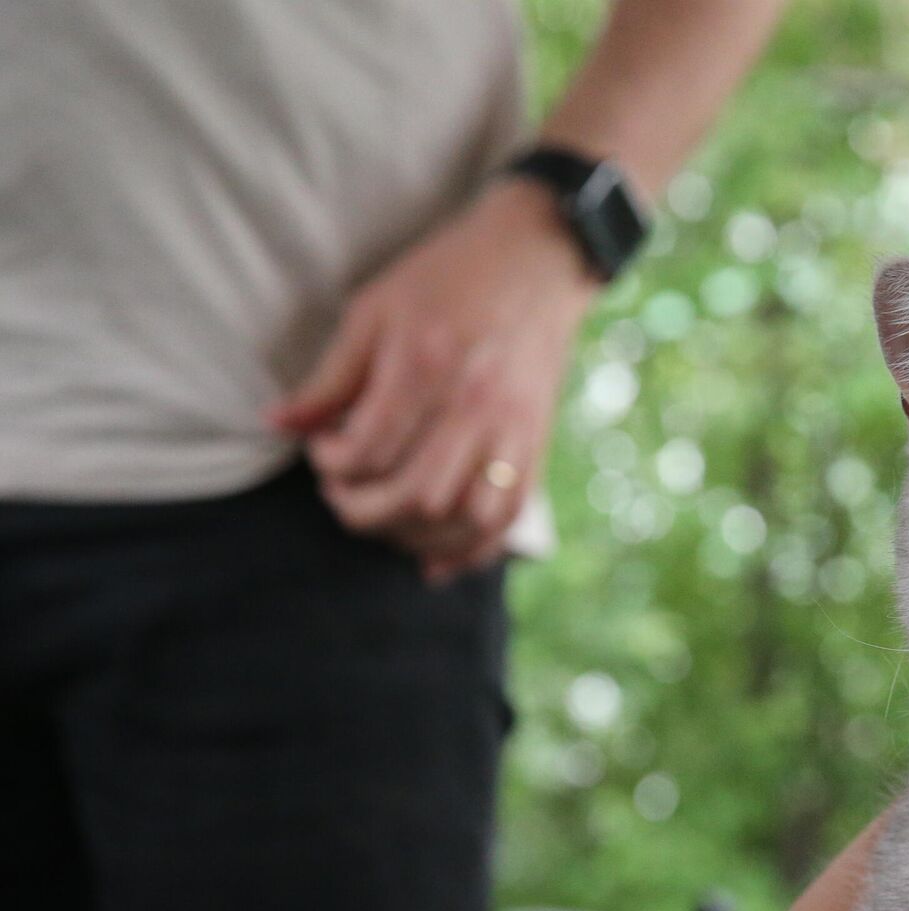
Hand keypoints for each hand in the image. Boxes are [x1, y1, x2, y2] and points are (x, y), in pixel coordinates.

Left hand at [270, 179, 599, 581]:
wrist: (536, 260)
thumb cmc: (447, 277)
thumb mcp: (375, 310)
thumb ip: (331, 376)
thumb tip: (280, 425)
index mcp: (425, 366)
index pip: (369, 448)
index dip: (332, 463)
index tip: (322, 450)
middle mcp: (474, 406)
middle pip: (415, 496)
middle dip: (365, 511)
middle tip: (343, 494)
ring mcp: (511, 430)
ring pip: (462, 517)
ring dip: (413, 536)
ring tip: (383, 520)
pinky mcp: (535, 443)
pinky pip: (506, 518)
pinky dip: (470, 551)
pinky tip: (435, 561)